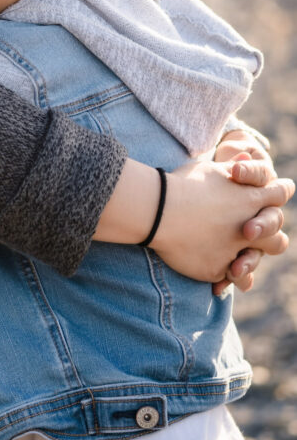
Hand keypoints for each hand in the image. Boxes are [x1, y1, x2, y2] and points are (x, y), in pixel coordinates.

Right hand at [151, 157, 292, 284]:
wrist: (158, 211)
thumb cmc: (181, 185)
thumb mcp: (210, 170)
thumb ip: (233, 168)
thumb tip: (245, 157)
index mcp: (251, 199)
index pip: (280, 193)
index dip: (281, 190)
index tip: (281, 189)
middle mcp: (250, 227)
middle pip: (277, 237)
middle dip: (269, 235)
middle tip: (253, 232)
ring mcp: (234, 251)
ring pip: (254, 262)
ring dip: (249, 262)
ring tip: (238, 265)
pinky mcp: (217, 269)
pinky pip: (227, 278)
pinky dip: (223, 278)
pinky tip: (217, 282)